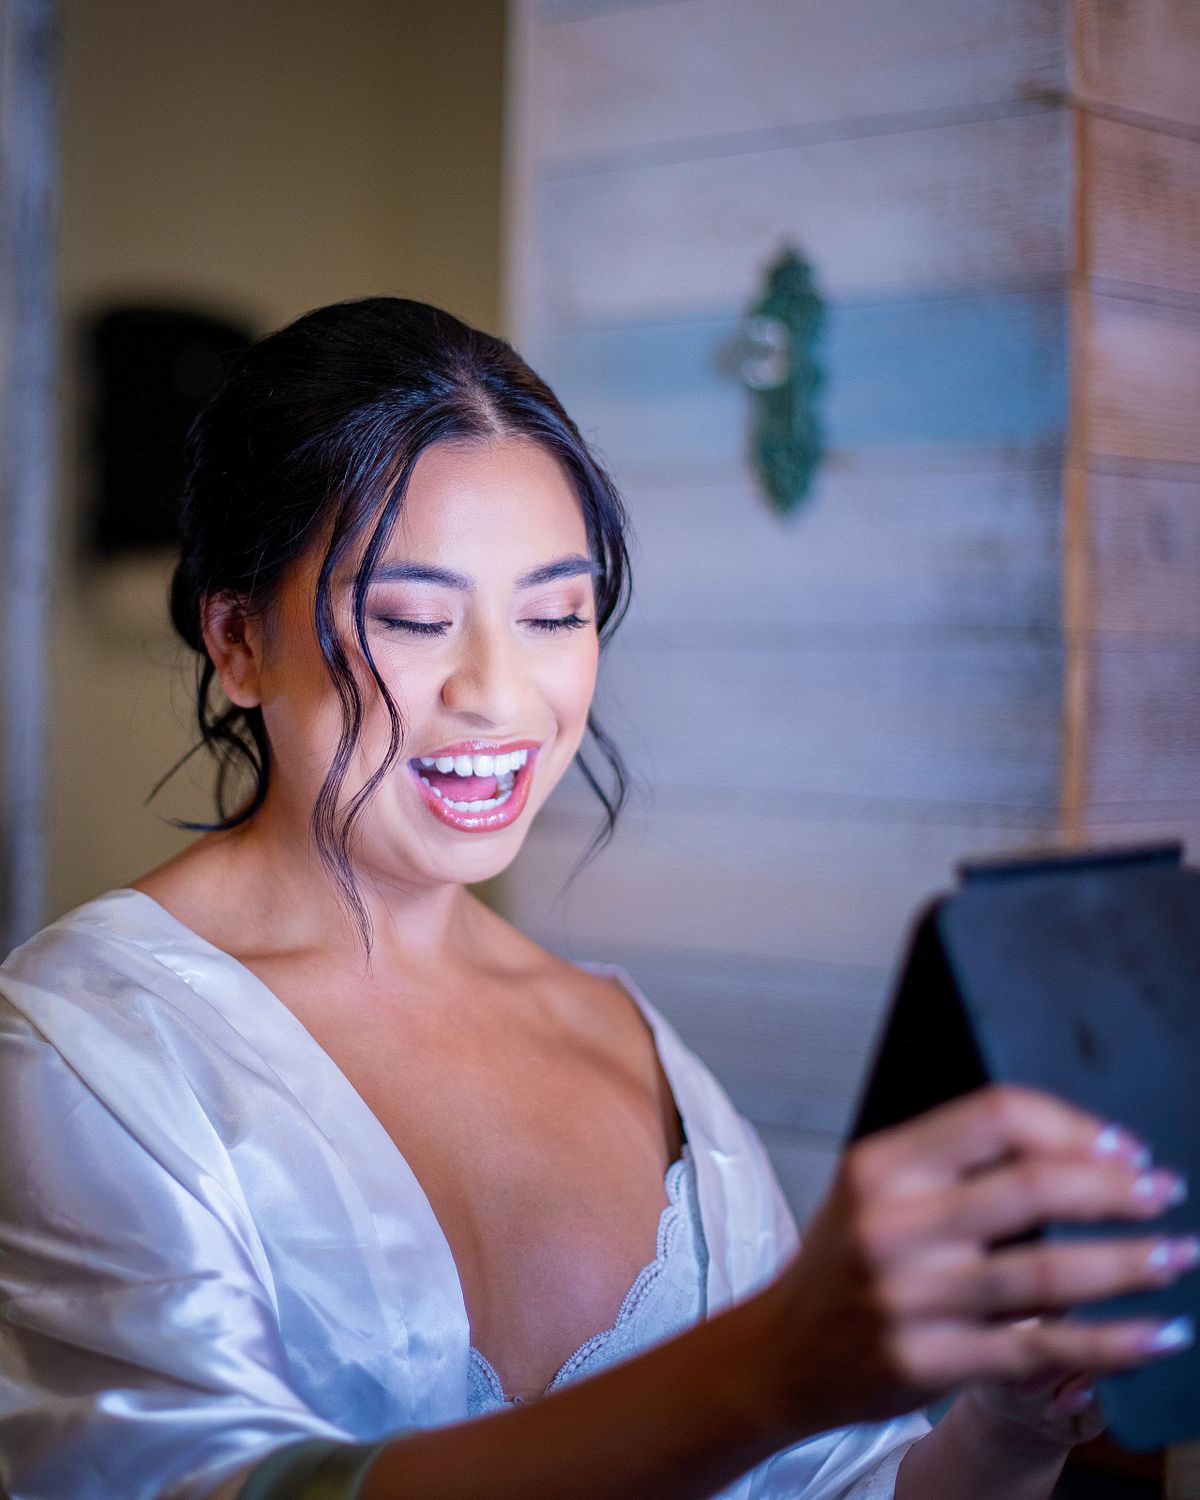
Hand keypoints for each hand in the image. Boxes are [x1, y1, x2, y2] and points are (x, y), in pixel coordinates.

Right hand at [753, 1085, 1197, 1438]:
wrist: (779, 1354)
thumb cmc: (842, 1264)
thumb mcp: (876, 1191)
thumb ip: (956, 1167)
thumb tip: (1076, 1151)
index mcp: (881, 1165)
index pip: (996, 1117)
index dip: (1073, 1127)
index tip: (1121, 1146)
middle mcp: (893, 1226)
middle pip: (1033, 1188)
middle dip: (1116, 1189)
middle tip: (1164, 1192)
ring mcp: (912, 1299)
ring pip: (1049, 1272)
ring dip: (1132, 1262)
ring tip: (1177, 1254)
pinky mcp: (932, 1363)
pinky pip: (1043, 1349)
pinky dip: (1112, 1342)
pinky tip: (1156, 1333)